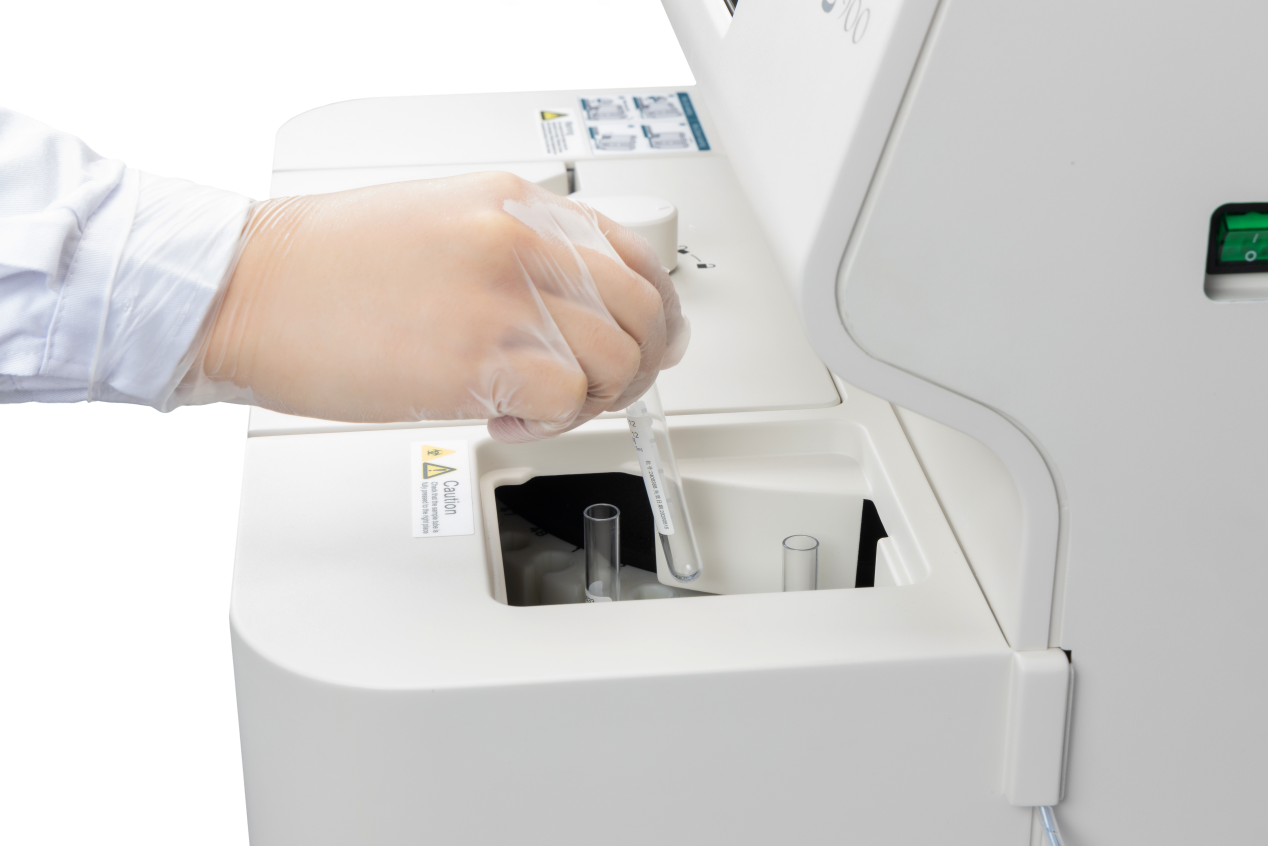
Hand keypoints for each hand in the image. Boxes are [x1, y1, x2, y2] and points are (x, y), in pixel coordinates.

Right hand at [197, 172, 688, 440]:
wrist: (245, 287)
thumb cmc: (324, 266)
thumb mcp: (442, 221)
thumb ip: (517, 252)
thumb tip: (576, 304)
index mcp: (517, 201)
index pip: (633, 253)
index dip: (652, 311)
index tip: (645, 340)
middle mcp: (523, 240)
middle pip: (643, 312)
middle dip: (635, 364)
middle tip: (597, 389)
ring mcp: (504, 295)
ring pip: (617, 363)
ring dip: (589, 400)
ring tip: (536, 402)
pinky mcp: (478, 356)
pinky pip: (568, 402)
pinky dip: (547, 424)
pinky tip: (503, 415)